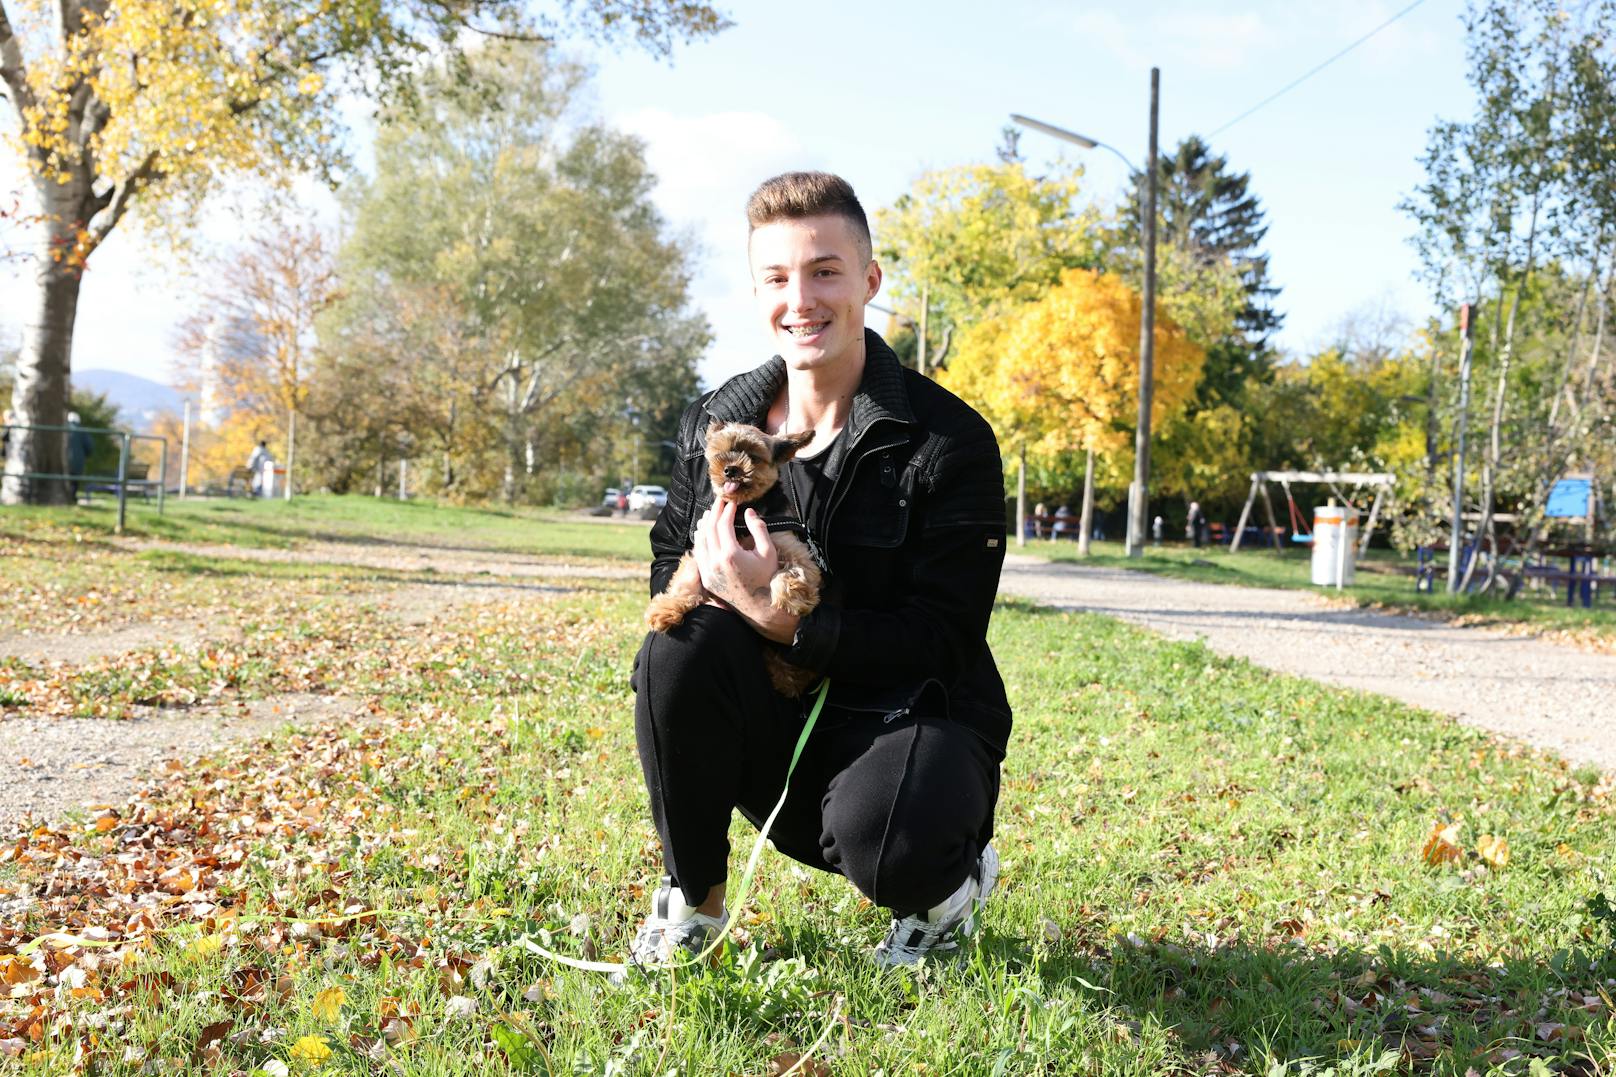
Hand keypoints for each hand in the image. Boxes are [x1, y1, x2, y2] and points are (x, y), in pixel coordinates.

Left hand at [693, 500, 797, 643]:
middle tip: (718, 503)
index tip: (731, 503)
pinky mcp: (706, 579)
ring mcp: (708, 572)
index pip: (723, 525)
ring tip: (709, 514)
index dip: (726, 511)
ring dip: (704, 525)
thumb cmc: (766, 578)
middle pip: (709, 530)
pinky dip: (700, 541)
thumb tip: (749, 512)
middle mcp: (715, 563)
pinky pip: (699, 555)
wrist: (760, 606)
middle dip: (713, 514)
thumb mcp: (768, 552)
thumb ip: (758, 529)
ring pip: (700, 542)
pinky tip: (703, 533)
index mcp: (730, 555)